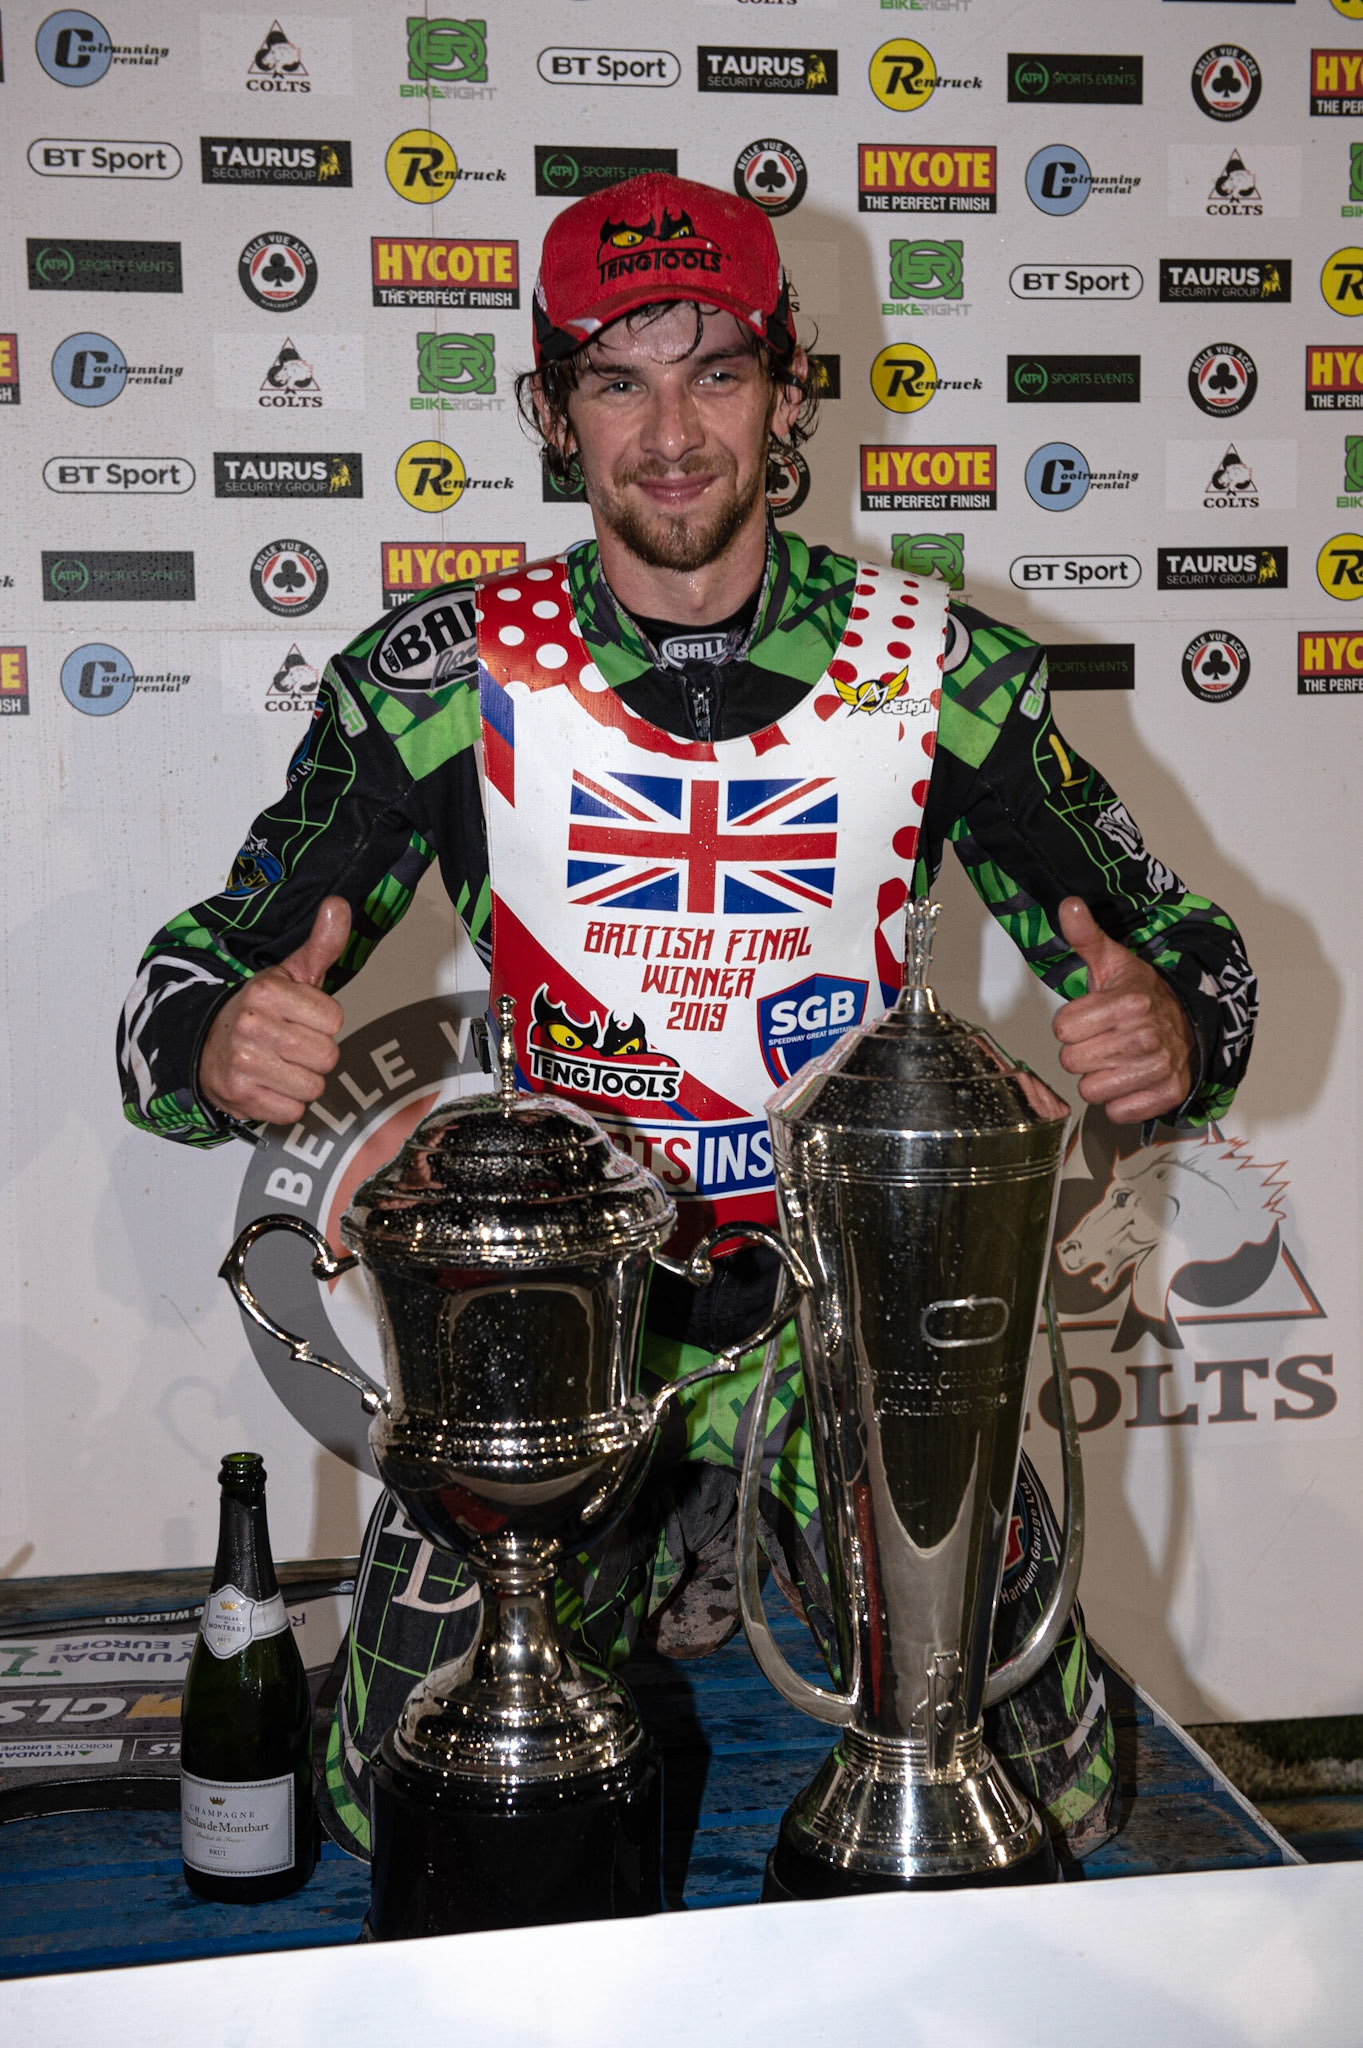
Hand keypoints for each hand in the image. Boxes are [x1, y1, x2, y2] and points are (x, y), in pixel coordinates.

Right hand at [199, 897, 349, 1124]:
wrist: (204, 1046)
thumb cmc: (259, 1012)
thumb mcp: (290, 975)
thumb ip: (321, 945)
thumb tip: (339, 905)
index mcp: (267, 992)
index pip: (334, 1020)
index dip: (323, 1023)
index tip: (300, 1018)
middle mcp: (252, 1025)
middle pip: (327, 1056)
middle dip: (315, 1055)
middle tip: (289, 1046)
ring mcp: (243, 1063)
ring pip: (312, 1087)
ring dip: (302, 1082)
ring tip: (279, 1065)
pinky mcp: (239, 1096)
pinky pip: (293, 1111)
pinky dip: (285, 1104)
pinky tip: (268, 1085)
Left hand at [1052, 897, 1194, 1125]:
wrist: (1189, 1022)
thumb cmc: (1141, 995)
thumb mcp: (1112, 962)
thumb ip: (1085, 937)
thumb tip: (1068, 904)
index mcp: (1128, 1002)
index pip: (1062, 1029)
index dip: (1070, 1024)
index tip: (1090, 1017)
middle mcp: (1145, 1035)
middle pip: (1072, 1061)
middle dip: (1082, 1052)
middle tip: (1103, 1039)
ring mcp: (1159, 1067)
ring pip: (1090, 1090)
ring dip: (1099, 1077)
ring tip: (1117, 1058)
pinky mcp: (1168, 1094)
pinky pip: (1117, 1112)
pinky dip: (1120, 1101)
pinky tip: (1131, 1080)